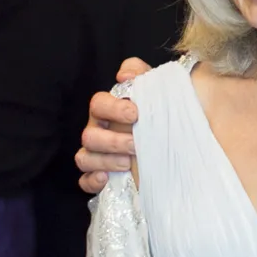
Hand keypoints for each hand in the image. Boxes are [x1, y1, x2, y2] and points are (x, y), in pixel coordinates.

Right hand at [73, 59, 152, 193]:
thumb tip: (123, 75)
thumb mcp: (155, 90)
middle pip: (88, 135)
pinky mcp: (98, 177)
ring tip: (127, 163)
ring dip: (105, 160)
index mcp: (107, 111)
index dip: (112, 109)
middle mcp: (97, 132)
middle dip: (112, 141)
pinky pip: (84, 181)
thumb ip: (140, 74)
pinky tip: (107, 179)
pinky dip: (92, 181)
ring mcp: (95, 155)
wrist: (172, 140)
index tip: (135, 114)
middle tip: (135, 144)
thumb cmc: (157, 114)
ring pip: (84, 158)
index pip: (98, 104)